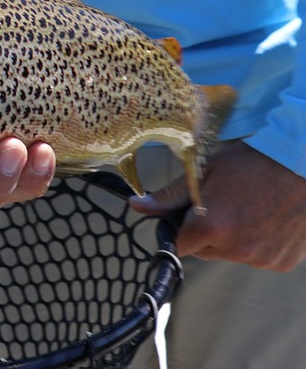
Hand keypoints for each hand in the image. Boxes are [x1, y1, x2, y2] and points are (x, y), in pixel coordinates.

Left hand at [130, 142, 305, 270]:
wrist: (300, 165)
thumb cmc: (250, 163)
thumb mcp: (203, 172)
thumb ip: (169, 196)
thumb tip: (136, 206)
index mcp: (211, 227)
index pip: (179, 245)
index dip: (180, 230)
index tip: (188, 216)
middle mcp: (236, 249)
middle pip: (204, 250)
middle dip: (206, 232)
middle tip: (223, 205)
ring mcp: (261, 259)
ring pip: (231, 254)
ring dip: (232, 239)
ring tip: (248, 209)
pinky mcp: (281, 263)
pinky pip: (257, 258)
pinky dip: (257, 244)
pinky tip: (265, 219)